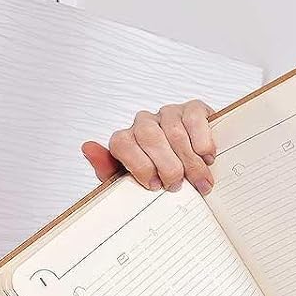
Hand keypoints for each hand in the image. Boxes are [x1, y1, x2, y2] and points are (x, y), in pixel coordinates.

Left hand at [82, 101, 216, 193]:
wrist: (192, 168)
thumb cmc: (160, 176)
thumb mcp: (132, 181)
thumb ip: (108, 169)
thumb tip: (88, 147)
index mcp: (125, 139)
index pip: (122, 143)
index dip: (139, 166)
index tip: (155, 186)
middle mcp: (144, 122)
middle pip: (150, 137)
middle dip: (166, 165)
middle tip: (178, 185)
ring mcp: (169, 113)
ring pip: (174, 131)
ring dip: (190, 161)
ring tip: (200, 180)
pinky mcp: (193, 108)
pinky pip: (195, 119)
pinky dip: (202, 140)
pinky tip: (207, 156)